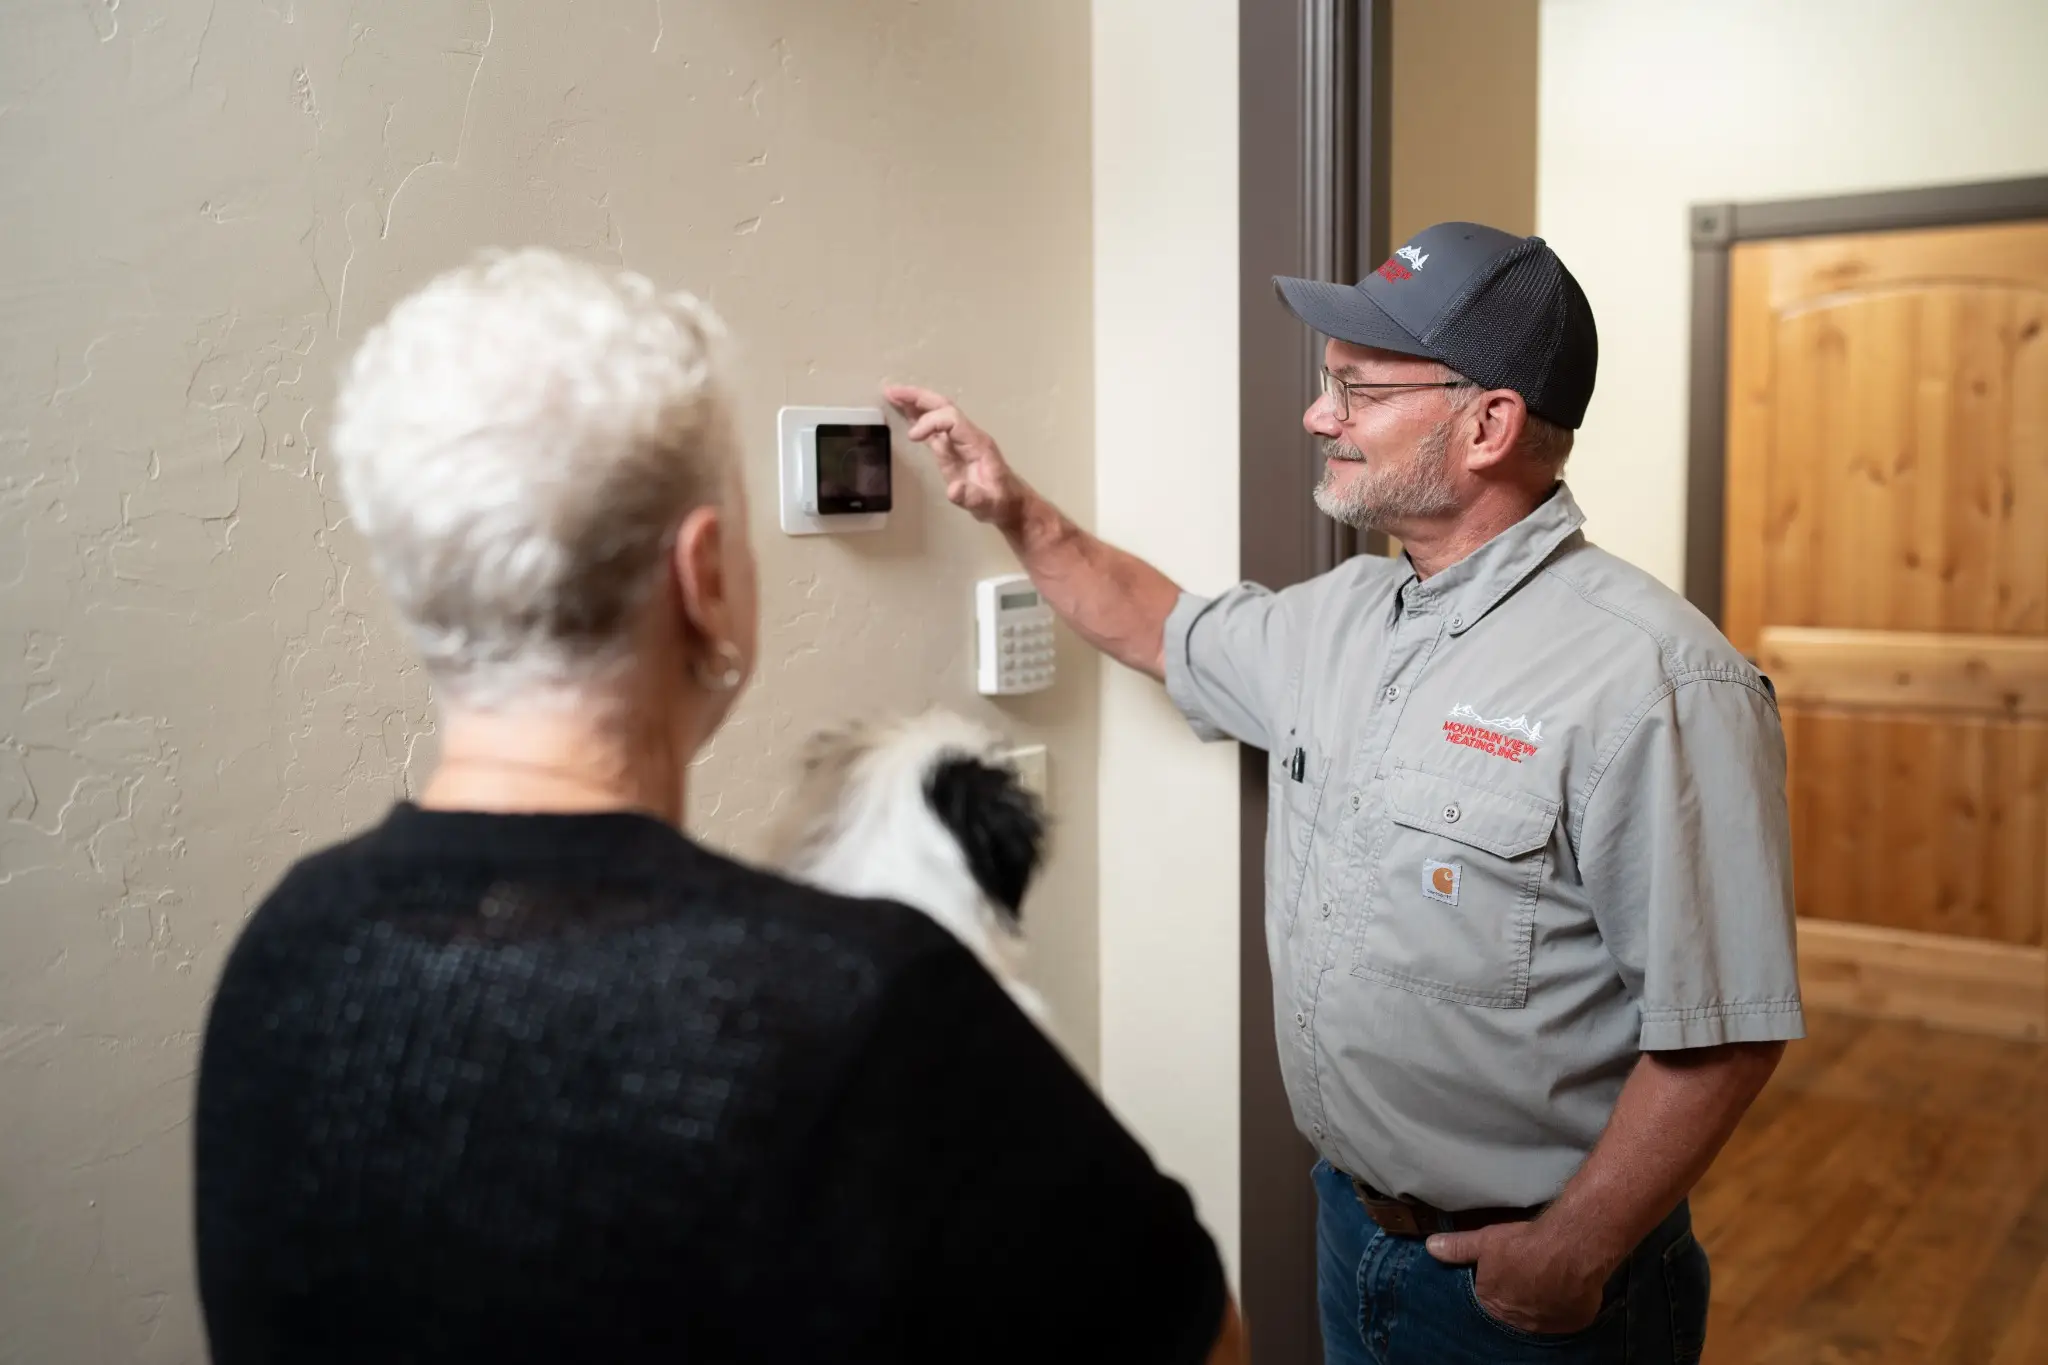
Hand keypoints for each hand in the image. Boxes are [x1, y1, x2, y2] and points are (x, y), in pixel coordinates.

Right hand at [883, 384, 1029, 531]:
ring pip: (937, 412)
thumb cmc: (999, 502)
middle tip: (892, 391)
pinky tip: (903, 411)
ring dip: (915, 402)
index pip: (951, 419)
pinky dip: (917, 417)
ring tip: (892, 394)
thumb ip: (971, 497)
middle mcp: (967, 435)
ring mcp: (959, 440)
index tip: (913, 437)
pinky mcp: (952, 448)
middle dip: (918, 398)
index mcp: (976, 443)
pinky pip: (933, 427)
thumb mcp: (987, 504)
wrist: (1009, 503)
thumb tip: (954, 490)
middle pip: (943, 406)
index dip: (930, 422)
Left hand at [1426, 1221, 1607, 1336]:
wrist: (1570, 1248)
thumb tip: (1431, 1246)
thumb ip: (1458, 1248)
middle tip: (1527, 1275)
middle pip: (1514, 1310)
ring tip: (1547, 1281)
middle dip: (1518, 1296)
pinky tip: (1566, 1289)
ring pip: (1541, 1316)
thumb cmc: (1525, 1244)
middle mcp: (1518, 1321)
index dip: (1497, 1284)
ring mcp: (1547, 1325)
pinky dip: (1565, 1306)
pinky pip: (1567, 1317)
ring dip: (1541, 1303)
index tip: (1506, 1272)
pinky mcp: (1573, 1323)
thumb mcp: (1485, 1241)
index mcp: (1493, 1303)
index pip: (1488, 1300)